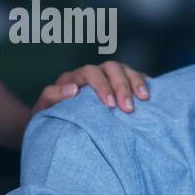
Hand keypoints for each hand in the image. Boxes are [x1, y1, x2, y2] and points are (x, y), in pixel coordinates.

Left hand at [31, 60, 150, 115]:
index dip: (101, 85)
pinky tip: (150, 95)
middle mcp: (91, 75)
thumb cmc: (49, 119)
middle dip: (121, 85)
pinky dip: (143, 82)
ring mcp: (106, 79)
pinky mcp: (118, 87)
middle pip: (111, 67)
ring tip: (144, 99)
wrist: (52, 127)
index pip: (90, 72)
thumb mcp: (44, 110)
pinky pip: (134, 78)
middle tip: (128, 108)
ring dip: (135, 82)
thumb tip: (73, 89)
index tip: (109, 105)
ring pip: (124, 69)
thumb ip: (53, 97)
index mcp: (73, 78)